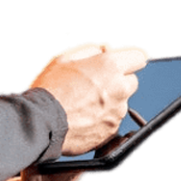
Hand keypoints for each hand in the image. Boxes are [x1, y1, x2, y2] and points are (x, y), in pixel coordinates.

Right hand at [30, 41, 149, 155]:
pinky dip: (102, 119)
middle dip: (118, 81)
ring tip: (83, 103)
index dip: (128, 59)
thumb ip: (90, 49)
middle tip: (95, 84)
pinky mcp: (111, 131)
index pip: (138, 57)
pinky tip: (83, 117)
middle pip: (131, 82)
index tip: (120, 62)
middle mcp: (119, 89)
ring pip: (121, 103)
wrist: (42, 122)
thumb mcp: (64, 58)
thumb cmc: (50, 89)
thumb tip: (105, 50)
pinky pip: (112, 121)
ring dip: (109, 101)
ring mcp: (117, 112)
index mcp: (110, 67)